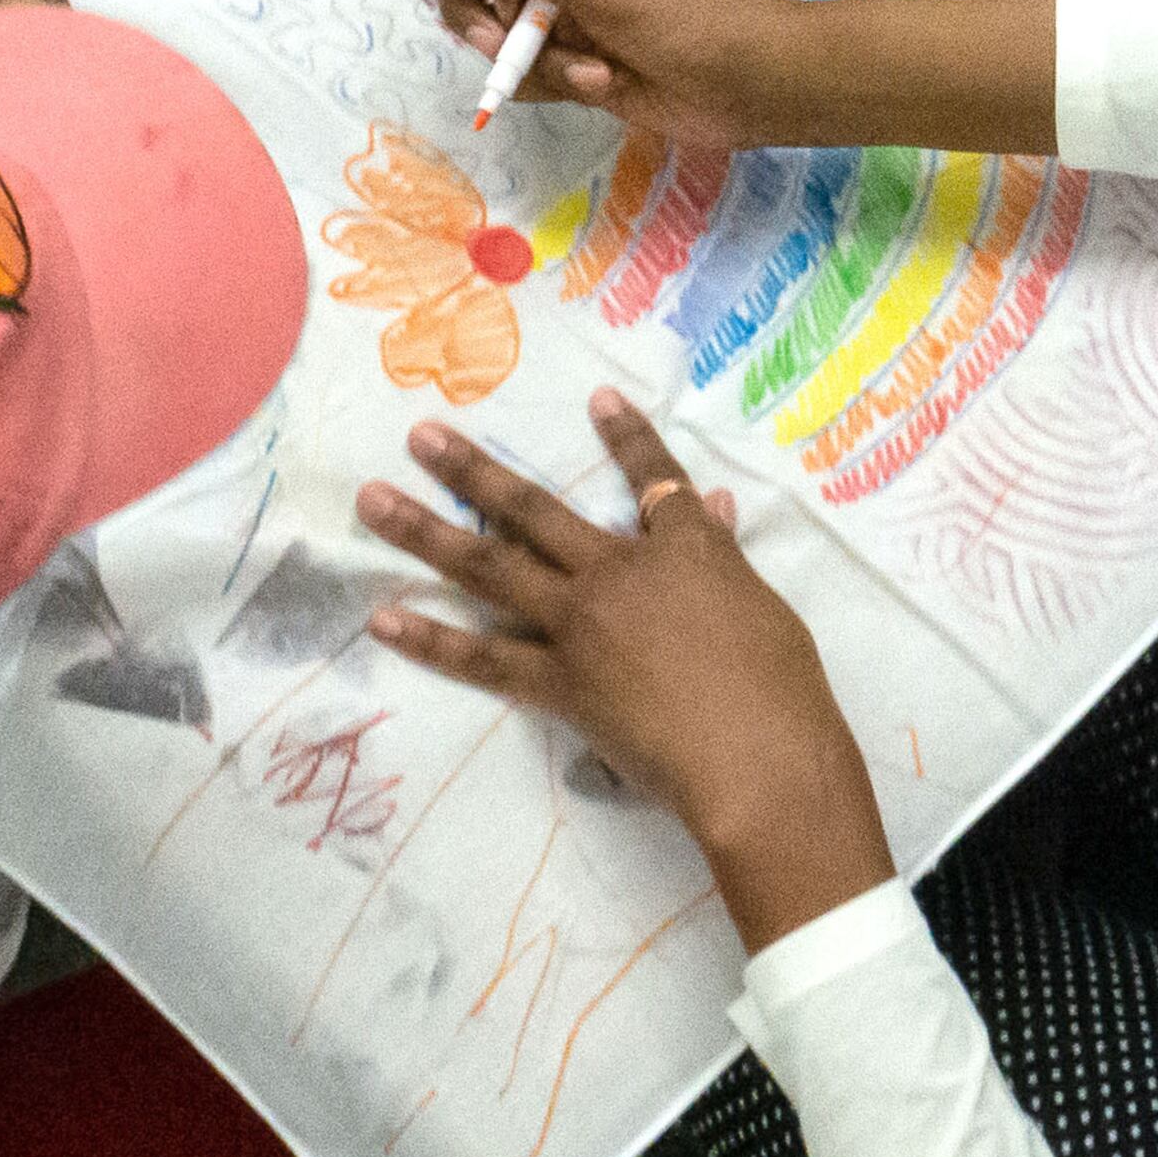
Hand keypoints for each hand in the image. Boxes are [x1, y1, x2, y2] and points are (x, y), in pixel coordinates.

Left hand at [354, 390, 896, 949]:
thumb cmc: (782, 685)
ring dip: (427, 532)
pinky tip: (384, 620)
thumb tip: (713, 504)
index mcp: (684, 547)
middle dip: (473, 470)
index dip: (630, 437)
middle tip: (420, 436)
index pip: (655, 479)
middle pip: (533, 510)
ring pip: (490, 568)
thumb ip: (725, 553)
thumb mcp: (764, 605)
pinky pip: (483, 658)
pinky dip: (431, 641)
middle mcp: (616, 572)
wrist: (757, 756)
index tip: (599, 401)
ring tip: (375, 502)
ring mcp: (579, 625)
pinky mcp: (558, 684)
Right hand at [409, 0, 803, 148]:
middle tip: (515, 47)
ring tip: (595, 67)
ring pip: (501, 29)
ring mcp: (570, 2)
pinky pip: (527, 66)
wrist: (754, 86)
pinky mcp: (576, 50)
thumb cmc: (687, 18)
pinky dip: (556, 80)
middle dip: (498, 19)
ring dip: (540, 59)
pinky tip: (606, 81)